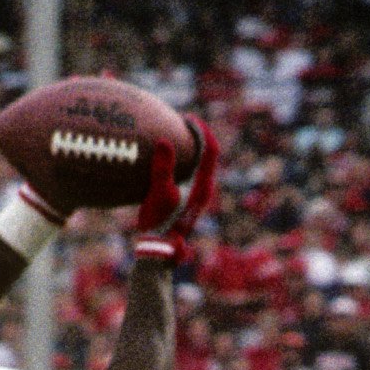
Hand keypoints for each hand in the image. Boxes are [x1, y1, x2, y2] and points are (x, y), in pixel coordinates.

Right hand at [128, 115, 219, 268]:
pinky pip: (187, 174)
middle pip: (207, 155)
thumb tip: (165, 141)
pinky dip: (180, 161)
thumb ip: (163, 168)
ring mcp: (194, 196)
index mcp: (204, 186)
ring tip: (173, 136)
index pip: (210, 150)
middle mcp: (203, 189)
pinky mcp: (184, 202)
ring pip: (197, 165)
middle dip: (196, 136)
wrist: (158, 252)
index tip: (189, 118)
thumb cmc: (159, 224)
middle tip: (180, 122)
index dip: (202, 131)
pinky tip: (163, 161)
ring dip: (188, 149)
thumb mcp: (160, 194)